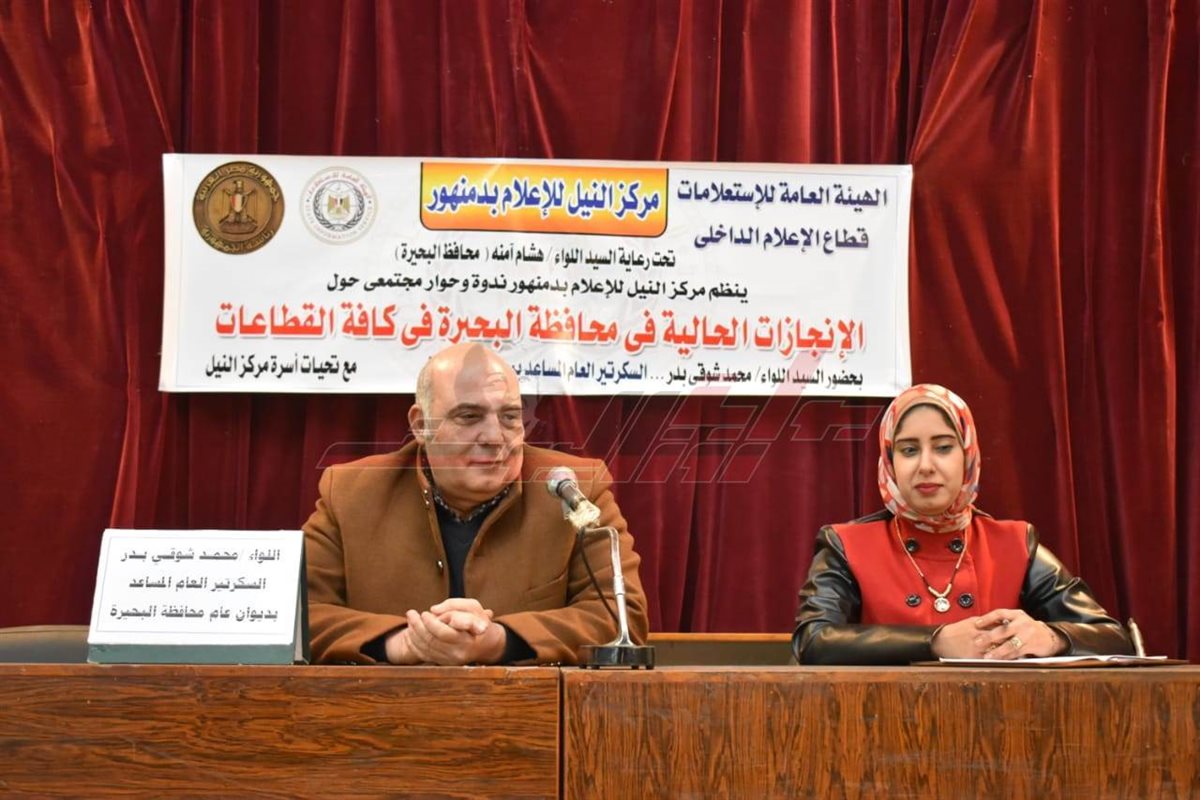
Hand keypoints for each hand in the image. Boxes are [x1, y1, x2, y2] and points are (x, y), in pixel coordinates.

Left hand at [384, 597, 504, 665]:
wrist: (485, 643)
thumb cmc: (477, 621)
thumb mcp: (473, 607)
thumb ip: (454, 604)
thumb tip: (434, 610)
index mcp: (467, 639)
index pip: (445, 633)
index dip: (432, 623)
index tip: (425, 613)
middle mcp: (458, 653)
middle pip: (432, 640)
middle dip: (418, 626)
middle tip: (411, 613)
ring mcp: (450, 660)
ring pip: (425, 648)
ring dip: (414, 633)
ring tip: (410, 619)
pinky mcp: (443, 663)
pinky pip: (424, 654)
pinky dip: (414, 643)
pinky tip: (411, 631)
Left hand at [931, 610, 1066, 658]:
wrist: (1048, 637)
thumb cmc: (1026, 629)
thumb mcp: (1017, 621)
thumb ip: (1003, 623)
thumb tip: (981, 627)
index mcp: (1017, 614)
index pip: (1000, 613)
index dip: (987, 618)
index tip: (976, 623)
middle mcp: (1023, 622)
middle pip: (1004, 629)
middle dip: (989, 637)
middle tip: (977, 642)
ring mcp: (1029, 634)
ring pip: (1010, 644)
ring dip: (998, 651)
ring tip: (987, 656)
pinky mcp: (1032, 646)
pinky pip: (1017, 652)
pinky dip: (1007, 657)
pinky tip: (999, 660)